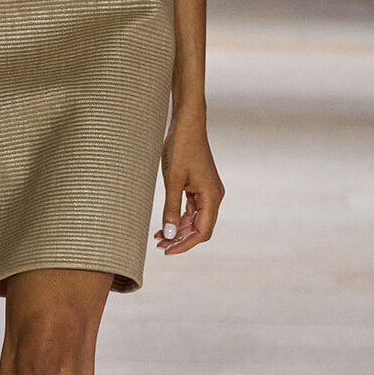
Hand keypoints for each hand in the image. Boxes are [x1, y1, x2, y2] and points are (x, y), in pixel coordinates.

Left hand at [154, 114, 224, 255]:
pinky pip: (193, 208)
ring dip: (179, 229)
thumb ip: (171, 208)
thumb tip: (169, 233)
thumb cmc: (181, 148)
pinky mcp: (201, 186)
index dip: (185, 244)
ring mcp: (208, 191)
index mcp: (211, 196)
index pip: (202, 231)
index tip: (168, 250)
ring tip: (159, 236)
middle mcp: (214, 195)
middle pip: (200, 228)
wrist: (187, 124)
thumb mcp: (173, 180)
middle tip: (159, 245)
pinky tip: (166, 223)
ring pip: (195, 219)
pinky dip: (180, 217)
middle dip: (181, 239)